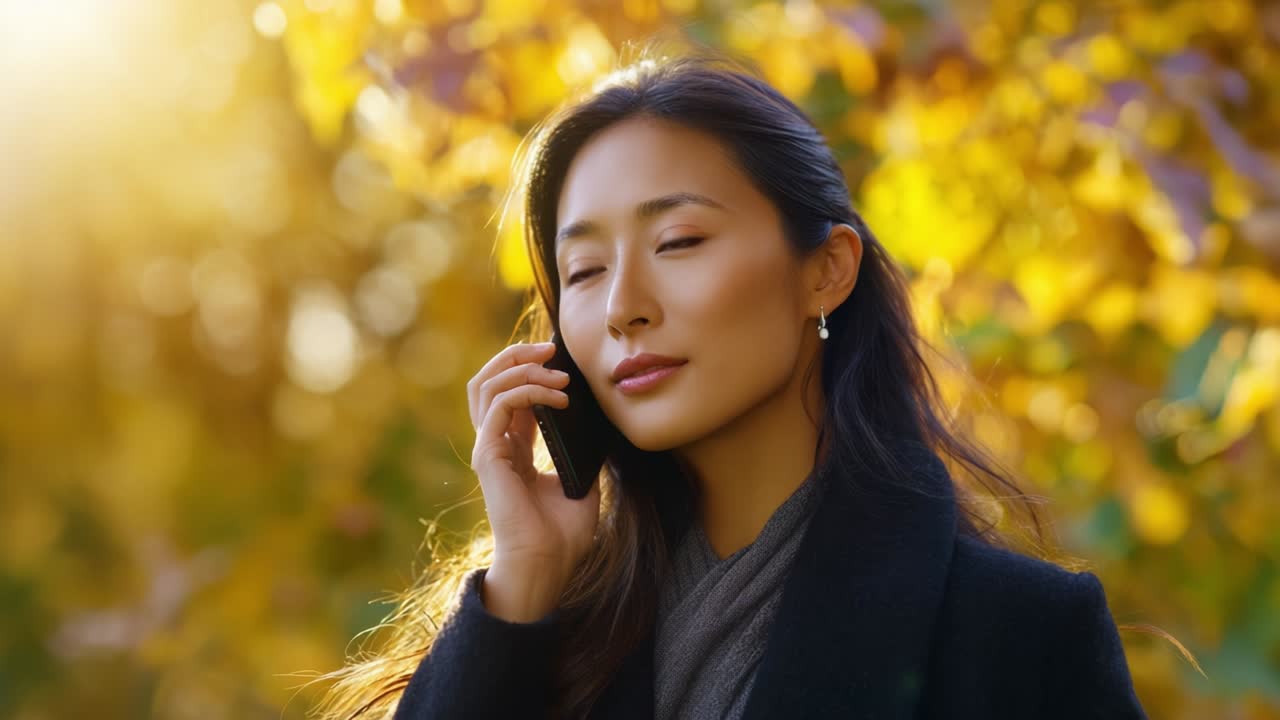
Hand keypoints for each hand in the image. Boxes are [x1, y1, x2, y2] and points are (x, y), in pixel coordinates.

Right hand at [466, 341, 601, 618]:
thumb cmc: (563, 533)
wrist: (547, 566)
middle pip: (488, 381)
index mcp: (513, 448)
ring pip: (486, 385)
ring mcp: (488, 448)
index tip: (561, 360)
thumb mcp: (580, 480)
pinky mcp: (488, 455)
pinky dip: (528, 391)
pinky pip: (500, 405)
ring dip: (522, 368)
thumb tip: (597, 421)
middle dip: (516, 356)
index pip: (511, 394)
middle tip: (550, 349)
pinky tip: (557, 397)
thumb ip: (578, 449)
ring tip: (558, 373)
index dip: (531, 369)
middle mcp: (495, 444)